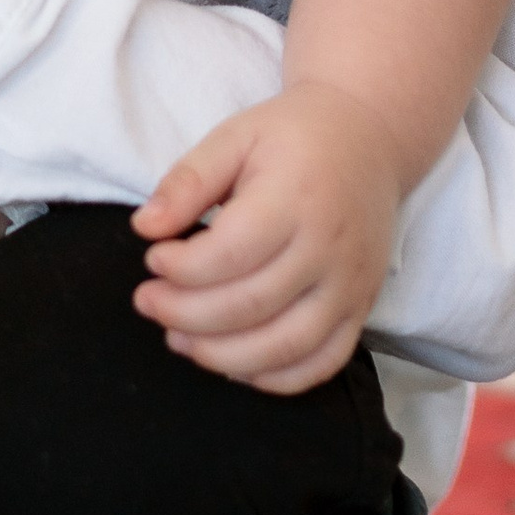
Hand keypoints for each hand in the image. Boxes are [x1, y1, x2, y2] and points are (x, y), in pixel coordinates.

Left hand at [130, 80, 402, 393]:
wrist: (369, 137)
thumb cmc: (293, 136)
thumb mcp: (235, 136)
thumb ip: (189, 180)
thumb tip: (145, 227)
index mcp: (296, 198)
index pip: (230, 254)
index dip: (180, 268)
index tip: (153, 259)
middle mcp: (329, 248)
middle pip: (250, 306)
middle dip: (185, 315)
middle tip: (148, 302)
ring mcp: (351, 285)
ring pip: (284, 347)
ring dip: (221, 356)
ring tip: (179, 338)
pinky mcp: (363, 309)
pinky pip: (322, 363)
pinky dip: (274, 378)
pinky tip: (233, 363)